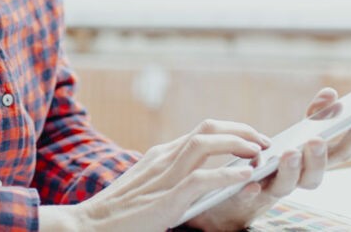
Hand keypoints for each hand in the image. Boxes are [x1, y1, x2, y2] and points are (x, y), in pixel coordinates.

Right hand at [69, 119, 271, 231]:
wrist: (86, 226)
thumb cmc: (117, 214)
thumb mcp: (147, 187)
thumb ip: (170, 178)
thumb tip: (201, 178)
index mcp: (160, 155)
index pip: (203, 131)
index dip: (233, 132)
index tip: (253, 142)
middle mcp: (163, 158)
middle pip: (208, 128)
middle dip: (242, 131)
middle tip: (264, 143)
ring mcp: (163, 177)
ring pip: (206, 143)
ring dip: (238, 144)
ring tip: (259, 154)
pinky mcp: (165, 199)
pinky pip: (201, 178)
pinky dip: (227, 174)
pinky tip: (245, 176)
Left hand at [182, 87, 350, 230]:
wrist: (233, 194)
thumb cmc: (275, 159)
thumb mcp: (298, 134)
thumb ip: (315, 115)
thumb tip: (331, 94)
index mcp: (313, 163)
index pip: (342, 152)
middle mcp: (298, 179)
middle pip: (316, 175)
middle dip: (320, 157)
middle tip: (316, 139)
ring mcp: (273, 188)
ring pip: (287, 186)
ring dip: (291, 170)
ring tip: (289, 152)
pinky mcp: (247, 195)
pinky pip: (250, 196)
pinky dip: (252, 189)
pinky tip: (251, 181)